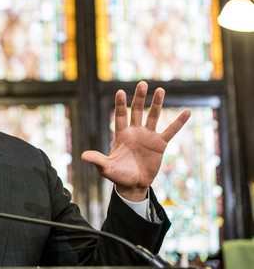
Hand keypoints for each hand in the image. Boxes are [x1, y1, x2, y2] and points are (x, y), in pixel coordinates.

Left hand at [81, 81, 190, 201]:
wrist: (133, 184)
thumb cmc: (118, 175)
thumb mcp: (106, 168)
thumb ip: (97, 160)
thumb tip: (83, 156)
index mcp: (121, 135)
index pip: (120, 116)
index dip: (120, 105)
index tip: (120, 92)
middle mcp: (135, 132)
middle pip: (137, 111)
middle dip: (139, 98)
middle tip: (142, 83)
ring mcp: (148, 136)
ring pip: (153, 116)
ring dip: (157, 104)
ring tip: (160, 90)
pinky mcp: (160, 144)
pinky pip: (171, 131)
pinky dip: (178, 122)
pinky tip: (187, 112)